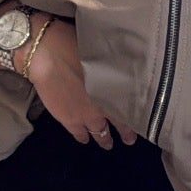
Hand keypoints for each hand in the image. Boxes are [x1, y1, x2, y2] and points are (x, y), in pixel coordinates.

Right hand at [25, 19, 136, 149]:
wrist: (48, 56)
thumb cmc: (75, 46)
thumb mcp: (103, 55)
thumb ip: (113, 69)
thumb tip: (122, 70)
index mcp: (115, 89)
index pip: (131, 108)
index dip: (136, 116)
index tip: (142, 122)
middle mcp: (104, 106)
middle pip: (118, 124)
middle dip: (125, 133)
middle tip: (129, 140)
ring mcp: (86, 116)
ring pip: (99, 133)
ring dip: (104, 139)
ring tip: (107, 143)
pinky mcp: (68, 119)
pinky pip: (79, 134)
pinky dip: (83, 137)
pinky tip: (84, 138)